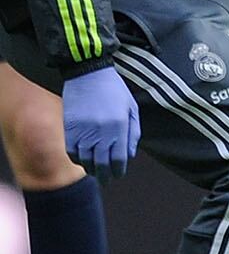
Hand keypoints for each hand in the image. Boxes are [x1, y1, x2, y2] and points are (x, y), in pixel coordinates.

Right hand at [63, 66, 139, 180]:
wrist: (88, 74)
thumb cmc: (114, 91)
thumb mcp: (131, 108)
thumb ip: (133, 132)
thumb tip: (130, 155)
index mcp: (119, 127)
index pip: (119, 159)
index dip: (119, 170)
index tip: (118, 174)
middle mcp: (101, 132)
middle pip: (102, 164)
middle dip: (106, 175)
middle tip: (107, 179)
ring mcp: (84, 131)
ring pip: (86, 160)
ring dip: (91, 169)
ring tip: (96, 172)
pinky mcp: (69, 128)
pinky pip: (72, 152)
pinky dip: (77, 159)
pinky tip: (83, 160)